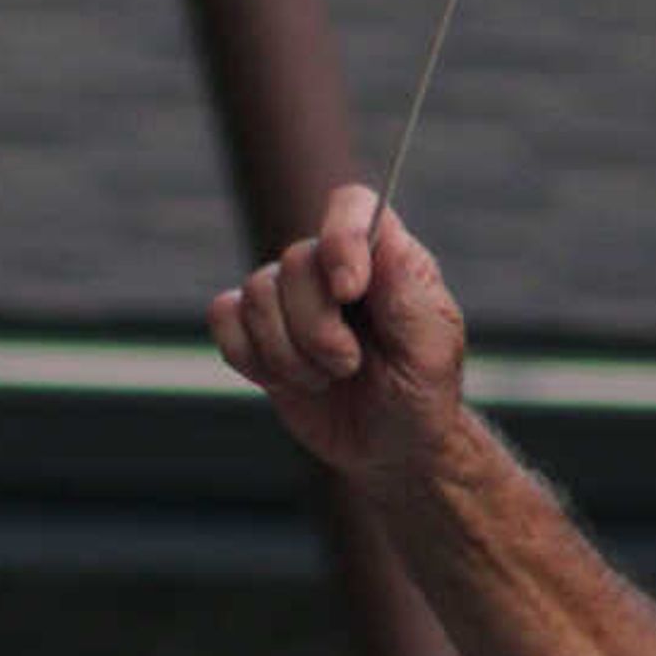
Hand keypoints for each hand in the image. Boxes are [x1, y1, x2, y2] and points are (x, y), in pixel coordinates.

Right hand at [205, 184, 469, 487]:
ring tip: (325, 378)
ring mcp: (290, 297)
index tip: (348, 292)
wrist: (390, 449)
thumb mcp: (432, 350)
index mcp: (384, 257)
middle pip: (294, 261)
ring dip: (289, 354)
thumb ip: (409, 295)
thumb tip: (385, 241)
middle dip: (317, 329)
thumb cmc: (421, 395)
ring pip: (255, 295)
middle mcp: (332, 267)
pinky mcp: (256, 329)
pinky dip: (249, 357)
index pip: (350, 205)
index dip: (340, 239)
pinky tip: (286, 380)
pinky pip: (224, 317)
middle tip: (349, 366)